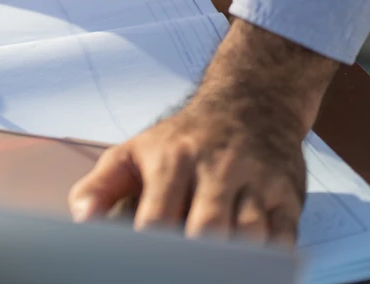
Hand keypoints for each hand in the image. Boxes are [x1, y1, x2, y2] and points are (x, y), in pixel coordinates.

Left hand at [68, 19, 339, 245]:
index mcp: (173, 158)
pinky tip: (253, 272)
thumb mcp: (134, 151)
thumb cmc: (182, 139)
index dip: (149, 249)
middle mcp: (217, 167)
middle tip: (176, 272)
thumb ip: (100, 185)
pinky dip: (272, 263)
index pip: (158, 214)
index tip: (139, 265)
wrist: (250, 102)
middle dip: (194, 260)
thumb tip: (81, 220)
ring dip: (234, 264)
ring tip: (211, 272)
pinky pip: (285, 239)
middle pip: (208, 227)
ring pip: (251, 236)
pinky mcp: (288, 196)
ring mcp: (257, 181)